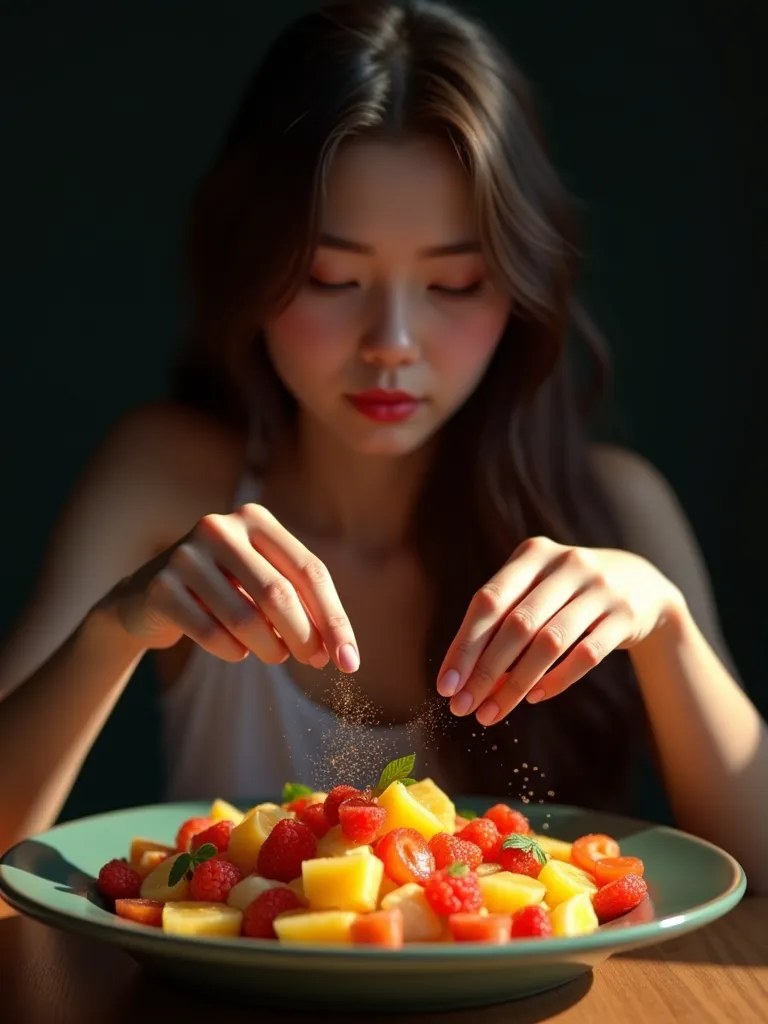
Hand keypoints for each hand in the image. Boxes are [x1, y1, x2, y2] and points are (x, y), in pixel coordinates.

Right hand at [107, 503, 358, 672]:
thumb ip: (302, 606)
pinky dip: (232, 652)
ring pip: (245, 618)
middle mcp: (219, 527)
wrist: (148, 599)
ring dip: (269, 649)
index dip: (334, 618)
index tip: (350, 661)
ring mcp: (185, 555)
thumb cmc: (224, 592)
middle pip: (279, 594)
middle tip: (315, 662)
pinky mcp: (160, 587)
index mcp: (255, 519)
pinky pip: (210, 633)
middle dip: (305, 637)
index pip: (309, 570)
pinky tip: (237, 651)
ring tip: (274, 655)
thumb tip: (339, 651)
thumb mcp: (264, 584)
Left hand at [436, 536, 682, 725]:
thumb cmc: (566, 593)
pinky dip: (556, 680)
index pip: (489, 601)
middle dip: (485, 671)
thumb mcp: (535, 589)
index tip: (446, 685)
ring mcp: (600, 588)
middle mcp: (567, 564)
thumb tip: (465, 678)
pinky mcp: (625, 615)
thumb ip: (502, 623)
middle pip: (517, 624)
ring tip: (491, 712)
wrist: (641, 583)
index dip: (464, 645)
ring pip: (550, 643)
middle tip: (463, 707)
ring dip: (515, 684)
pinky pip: (586, 655)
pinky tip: (533, 697)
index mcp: (533, 553)